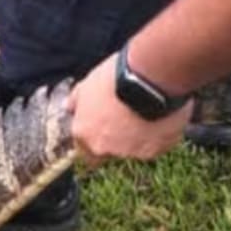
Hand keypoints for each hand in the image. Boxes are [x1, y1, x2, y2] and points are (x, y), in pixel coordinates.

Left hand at [67, 53, 193, 167]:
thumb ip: (76, 100)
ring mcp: (128, 152)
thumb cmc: (117, 77)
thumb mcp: (88, 84)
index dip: (94, 136)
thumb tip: (68, 106)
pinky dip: (158, 136)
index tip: (104, 125)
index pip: (82, 148)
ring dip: (138, 137)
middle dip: (116, 139)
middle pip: (107, 151)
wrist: (151, 79)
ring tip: (148, 113)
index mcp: (83, 132)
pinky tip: (162, 117)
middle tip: (128, 117)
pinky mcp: (154, 151)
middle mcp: (102, 147)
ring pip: (132, 150)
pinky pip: (155, 147)